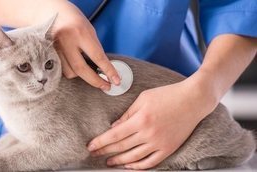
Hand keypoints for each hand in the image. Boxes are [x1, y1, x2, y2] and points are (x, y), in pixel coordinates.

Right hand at [51, 1, 119, 89]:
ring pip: (70, 72)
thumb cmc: (72, 19)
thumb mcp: (88, 29)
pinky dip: (70, 71)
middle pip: (81, 69)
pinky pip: (61, 70)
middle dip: (95, 81)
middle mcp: (66, 41)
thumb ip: (94, 48)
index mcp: (80, 32)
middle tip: (106, 86)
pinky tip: (75, 67)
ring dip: (81, 75)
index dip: (108, 71)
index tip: (115, 81)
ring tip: (87, 70)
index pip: (97, 57)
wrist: (49, 10)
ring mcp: (55, 48)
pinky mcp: (48, 54)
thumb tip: (103, 67)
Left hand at [87, 79, 216, 169]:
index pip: (115, 135)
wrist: (193, 100)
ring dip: (119, 161)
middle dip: (105, 151)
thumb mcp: (143, 98)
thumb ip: (128, 114)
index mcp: (141, 119)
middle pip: (121, 147)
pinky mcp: (169, 148)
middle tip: (94, 154)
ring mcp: (159, 143)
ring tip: (109, 162)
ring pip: (134, 157)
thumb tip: (114, 127)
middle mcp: (149, 134)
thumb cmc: (167, 95)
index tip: (90, 146)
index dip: (101, 142)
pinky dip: (138, 167)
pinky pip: (151, 162)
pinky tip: (129, 166)